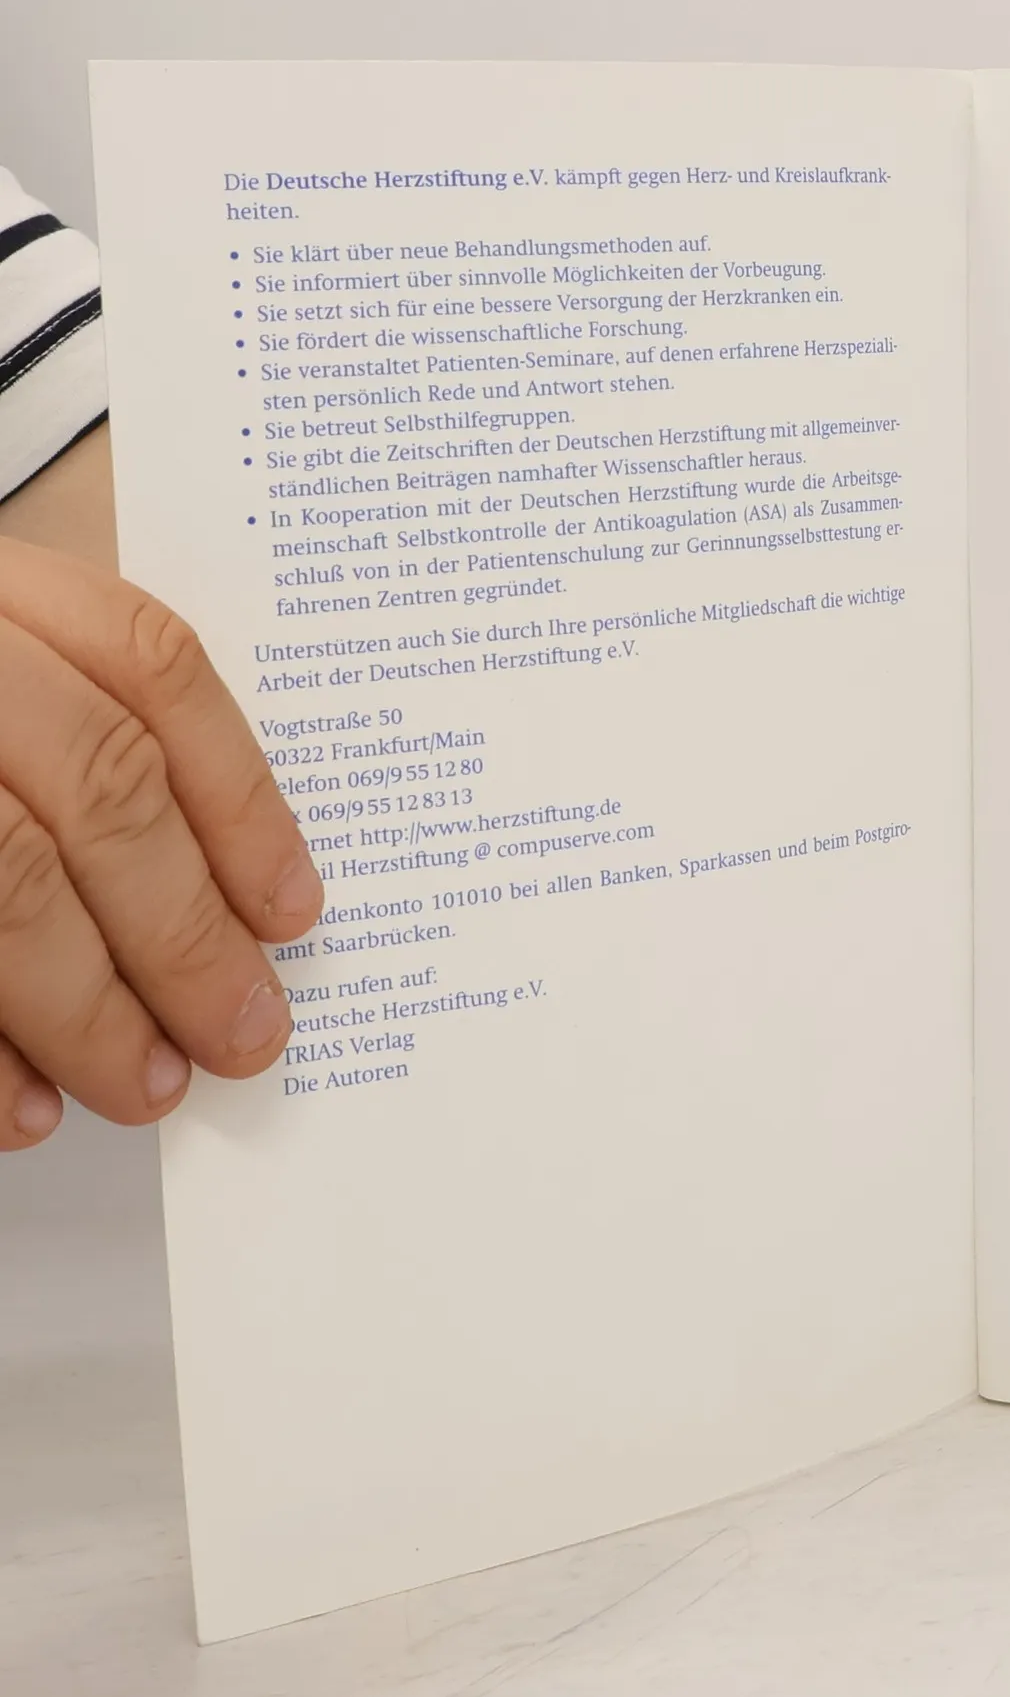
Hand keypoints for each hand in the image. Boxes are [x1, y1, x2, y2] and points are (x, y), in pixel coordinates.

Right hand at [0, 538, 321, 1150]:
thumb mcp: (13, 674)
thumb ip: (98, 752)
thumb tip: (236, 911)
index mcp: (1, 588)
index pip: (154, 669)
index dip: (241, 800)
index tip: (293, 912)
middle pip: (99, 790)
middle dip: (185, 936)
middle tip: (243, 1035)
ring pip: (8, 879)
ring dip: (88, 1011)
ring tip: (144, 1085)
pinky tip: (22, 1109)